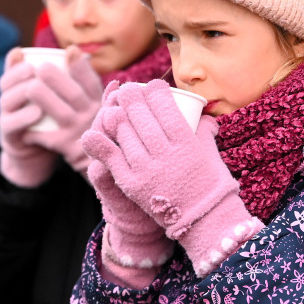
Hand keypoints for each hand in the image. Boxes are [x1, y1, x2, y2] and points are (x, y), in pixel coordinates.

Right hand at [0, 49, 58, 186]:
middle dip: (18, 74)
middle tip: (34, 69)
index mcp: (18, 87)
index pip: (11, 70)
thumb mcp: (55, 98)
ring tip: (34, 87)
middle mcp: (9, 99)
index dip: (14, 62)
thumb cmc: (51, 119)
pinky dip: (23, 118)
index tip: (23, 53)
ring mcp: (7, 117)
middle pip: (5, 83)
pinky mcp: (10, 136)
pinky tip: (36, 113)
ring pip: (6, 101)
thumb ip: (62, 78)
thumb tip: (78, 53)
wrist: (40, 151)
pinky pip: (12, 126)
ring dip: (19, 93)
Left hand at [21, 45, 103, 174]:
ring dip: (44, 99)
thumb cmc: (86, 122)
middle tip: (41, 67)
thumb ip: (85, 84)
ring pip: (62, 113)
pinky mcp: (66, 147)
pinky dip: (33, 130)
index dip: (81, 66)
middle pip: (75, 95)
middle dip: (57, 79)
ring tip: (29, 88)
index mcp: (98, 102)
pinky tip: (22, 122)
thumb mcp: (93, 105)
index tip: (70, 50)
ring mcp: (79, 131)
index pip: (92, 82)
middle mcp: (91, 115)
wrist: (91, 159)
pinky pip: (47, 136)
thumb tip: (71, 51)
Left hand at [81, 81, 260, 275]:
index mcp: (185, 141)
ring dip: (115, 114)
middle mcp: (165, 153)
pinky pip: (110, 158)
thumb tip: (201, 112)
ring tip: (113, 108)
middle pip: (140, 114)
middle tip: (128, 90)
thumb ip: (204, 129)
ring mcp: (146, 169)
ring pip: (123, 132)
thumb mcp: (211, 152)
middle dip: (131, 95)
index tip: (152, 85)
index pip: (164, 105)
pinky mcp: (132, 184)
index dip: (155, 89)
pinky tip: (92, 133)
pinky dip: (99, 144)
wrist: (203, 219)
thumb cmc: (210, 183)